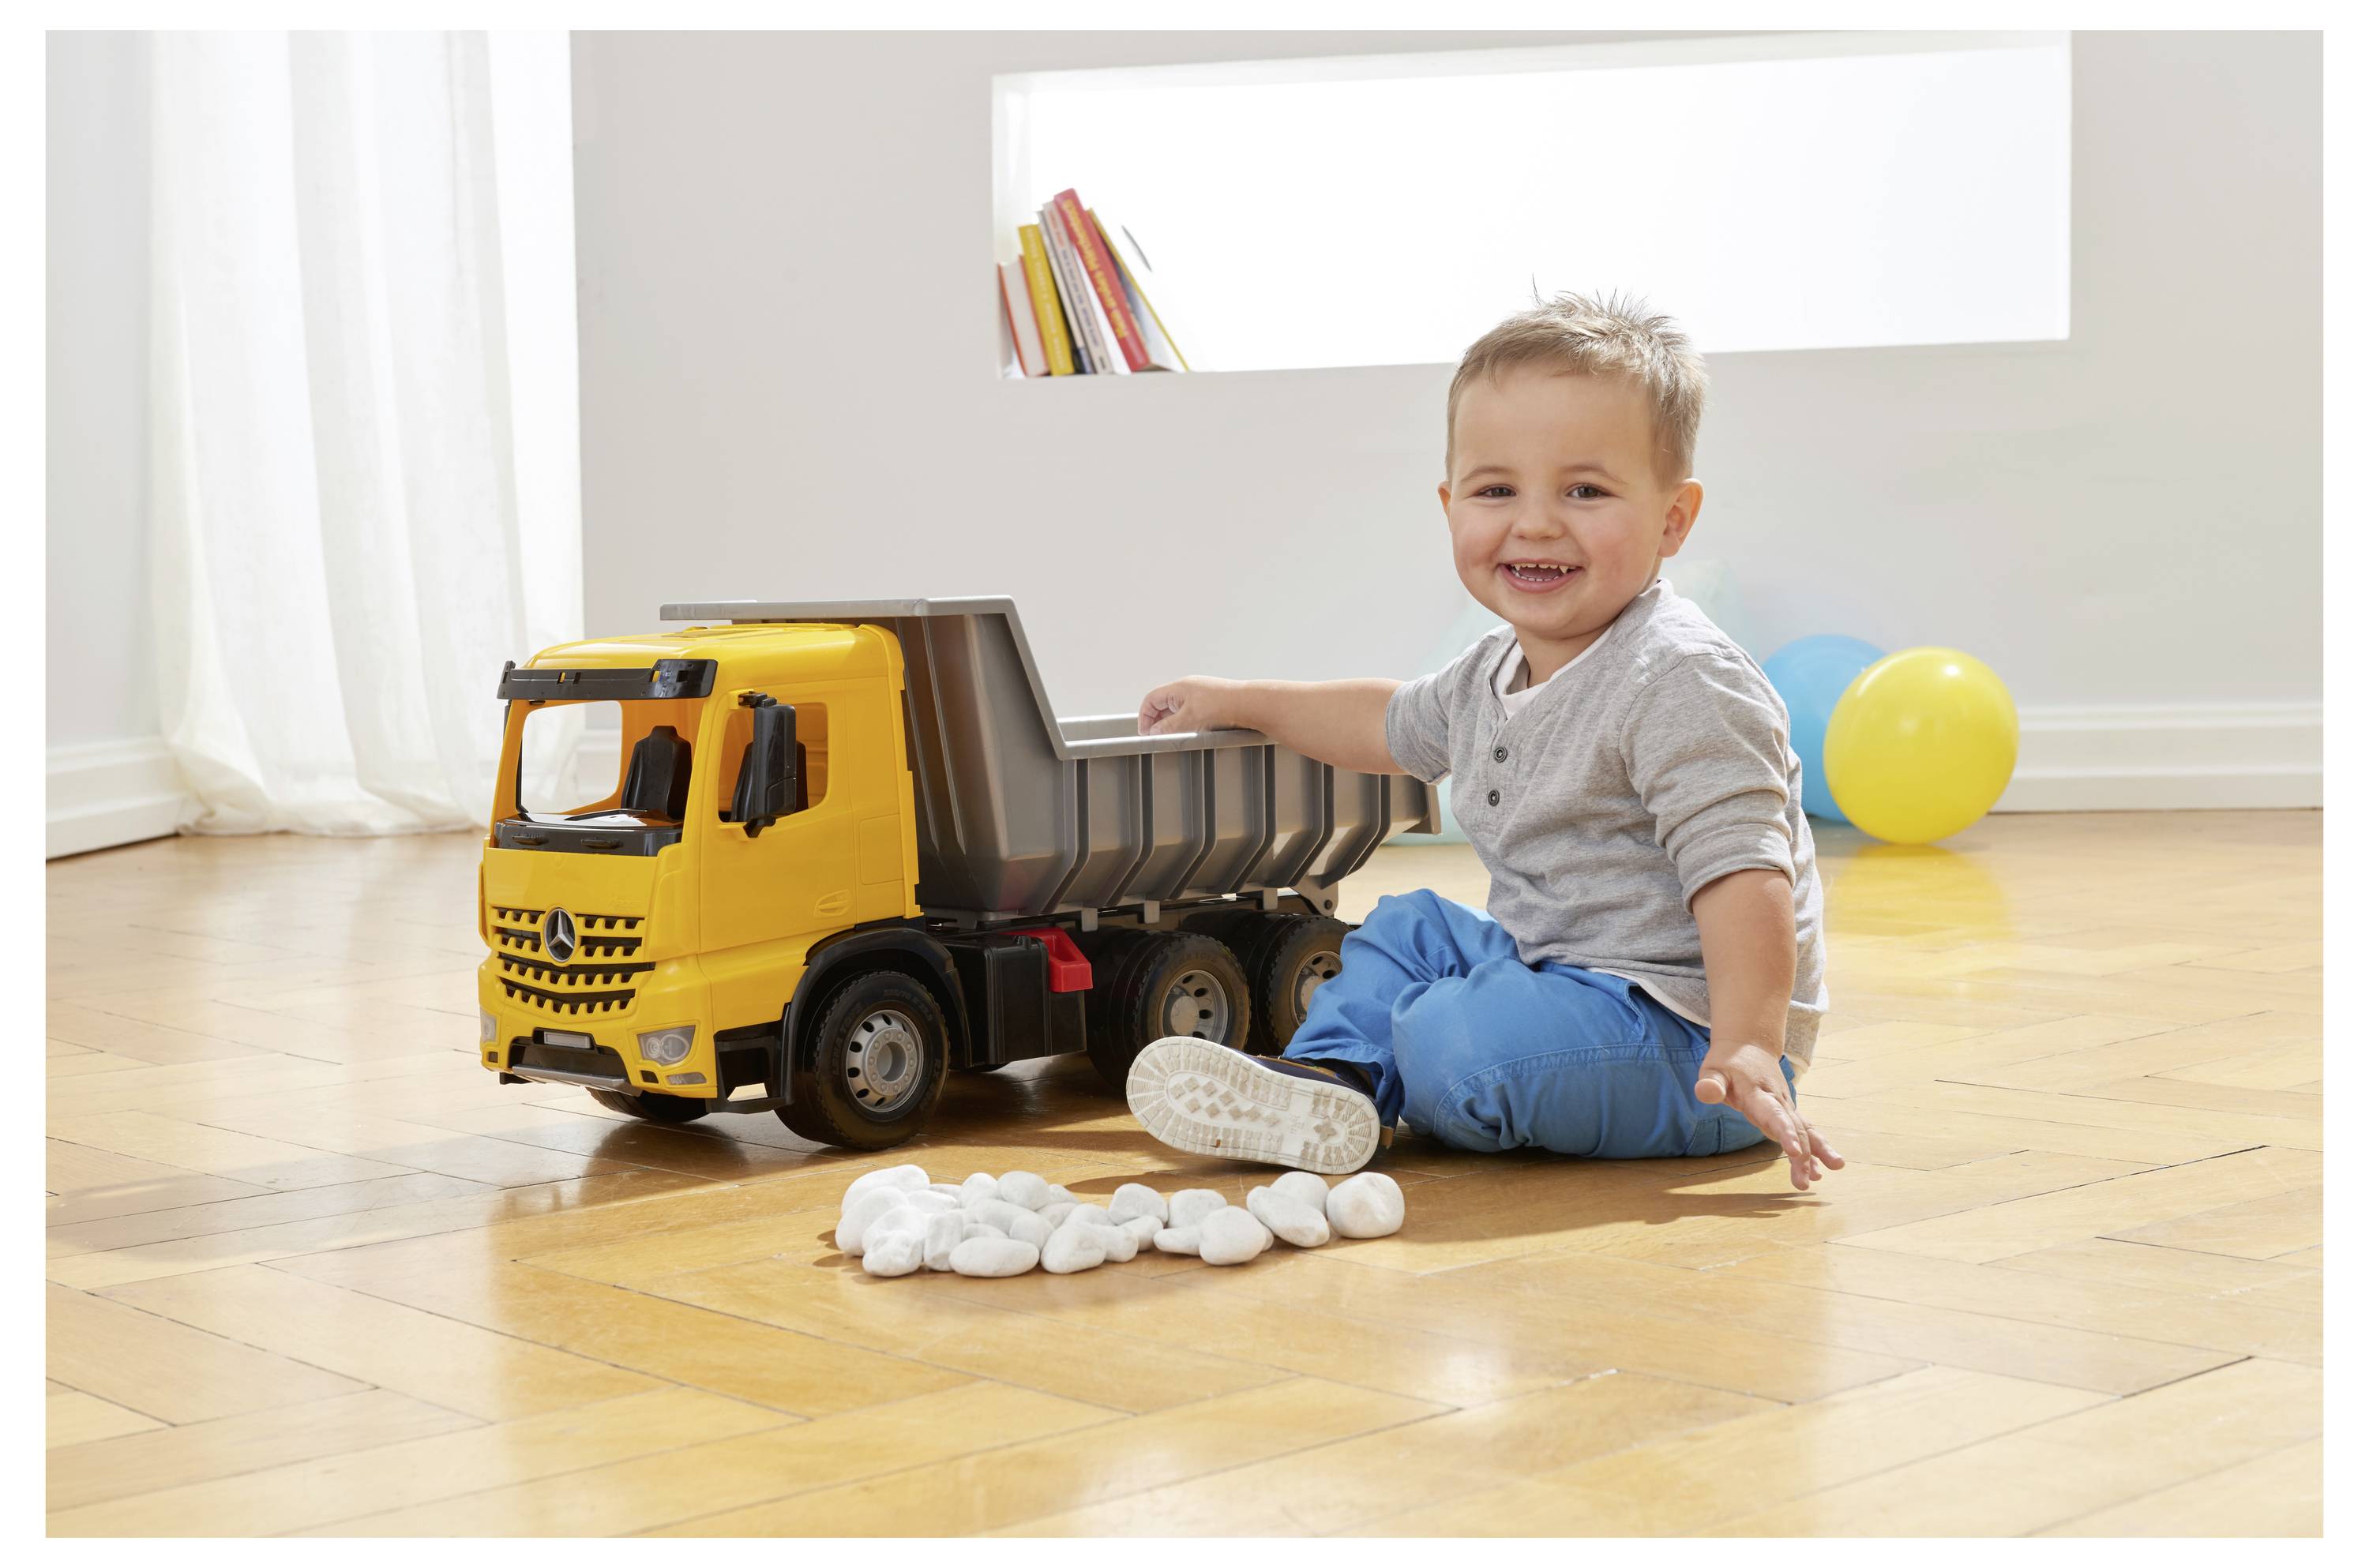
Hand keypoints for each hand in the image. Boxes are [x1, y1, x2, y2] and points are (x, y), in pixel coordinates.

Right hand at [1137, 676, 1239, 735]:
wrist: (1249, 704)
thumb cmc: (1222, 706)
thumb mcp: (1189, 720)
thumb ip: (1168, 727)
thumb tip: (1154, 731)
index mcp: (1179, 687)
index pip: (1152, 699)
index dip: (1145, 716)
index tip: (1145, 732)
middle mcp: (1188, 688)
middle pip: (1163, 703)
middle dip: (1157, 720)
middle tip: (1157, 736)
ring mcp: (1200, 694)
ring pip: (1177, 708)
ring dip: (1172, 722)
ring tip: (1174, 736)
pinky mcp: (1211, 701)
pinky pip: (1191, 711)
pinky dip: (1186, 721)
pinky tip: (1191, 731)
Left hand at [1696, 1039, 1843, 1190]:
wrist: (1750, 1045)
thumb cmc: (1728, 1062)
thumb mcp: (1714, 1070)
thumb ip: (1710, 1083)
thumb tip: (1704, 1092)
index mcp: (1758, 1093)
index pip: (1774, 1115)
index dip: (1785, 1133)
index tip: (1795, 1152)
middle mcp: (1778, 1101)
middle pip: (1795, 1128)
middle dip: (1802, 1156)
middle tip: (1803, 1183)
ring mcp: (1786, 1106)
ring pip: (1806, 1130)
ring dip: (1817, 1154)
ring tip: (1823, 1176)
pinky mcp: (1789, 1112)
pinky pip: (1805, 1131)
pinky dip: (1814, 1151)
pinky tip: (1818, 1172)